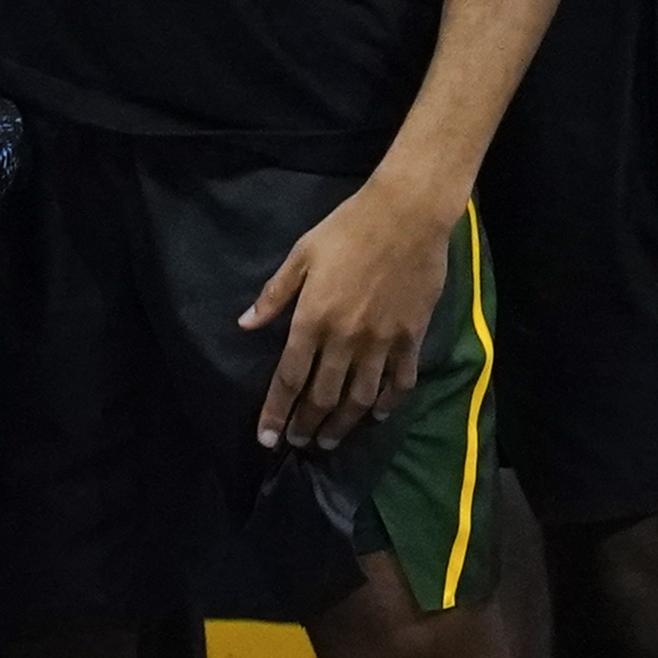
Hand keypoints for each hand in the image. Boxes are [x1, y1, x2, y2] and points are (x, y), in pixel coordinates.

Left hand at [237, 171, 456, 450]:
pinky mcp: (411, 337)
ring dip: (342, 425)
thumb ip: (274, 294)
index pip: (289, 379)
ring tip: (330, 441)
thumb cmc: (348, 228)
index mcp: (313, 319)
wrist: (407, 214)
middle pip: (322, 397)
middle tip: (298, 443)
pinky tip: (378, 416)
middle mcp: (346, 339)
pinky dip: (388, 403)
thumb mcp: (301, 254)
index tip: (267, 439)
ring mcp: (382, 342)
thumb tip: (245, 325)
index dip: (276, 412)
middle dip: (307, 426)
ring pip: (360, 398)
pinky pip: (399, 381)